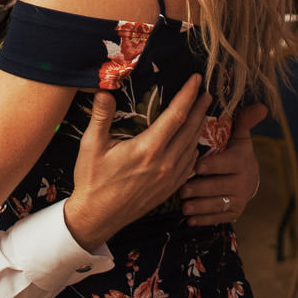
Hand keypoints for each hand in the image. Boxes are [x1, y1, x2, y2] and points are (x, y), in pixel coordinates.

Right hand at [63, 76, 209, 250]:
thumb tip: (105, 90)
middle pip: (190, 129)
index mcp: (148, 148)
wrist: (97, 217)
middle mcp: (165, 162)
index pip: (176, 115)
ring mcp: (169, 178)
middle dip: (200, 109)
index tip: (197, 80)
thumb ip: (101, 116)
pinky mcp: (169, 189)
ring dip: (199, 128)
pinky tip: (193, 144)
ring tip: (202, 114)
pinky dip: (194, 150)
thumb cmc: (92, 179)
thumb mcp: (91, 144)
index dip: (188, 95)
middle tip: (207, 93)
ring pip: (192, 147)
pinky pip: (189, 165)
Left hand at [180, 102, 266, 225]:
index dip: (211, 166)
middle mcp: (243, 182)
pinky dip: (204, 220)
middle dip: (200, 189)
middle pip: (219, 187)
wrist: (247, 176)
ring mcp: (239, 199)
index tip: (195, 166)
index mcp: (241, 161)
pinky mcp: (234, 213)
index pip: (226, 164)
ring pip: (217, 205)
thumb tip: (261, 107)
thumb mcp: (239, 135)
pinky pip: (218, 218)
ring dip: (200, 207)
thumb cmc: (234, 150)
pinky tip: (190, 219)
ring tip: (183, 205)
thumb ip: (244, 120)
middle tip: (182, 190)